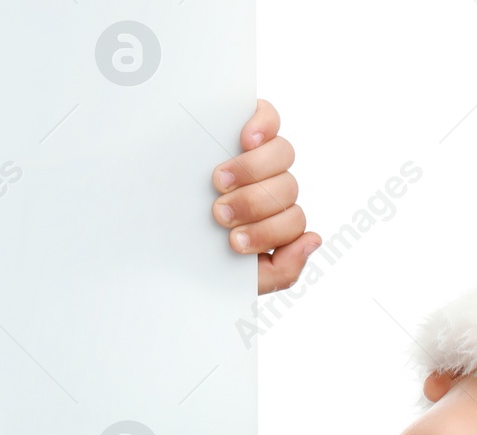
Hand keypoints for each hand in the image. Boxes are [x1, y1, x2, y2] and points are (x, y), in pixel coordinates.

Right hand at [212, 99, 319, 294]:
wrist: (164, 233)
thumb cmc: (203, 253)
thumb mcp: (243, 276)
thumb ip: (283, 270)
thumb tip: (313, 240)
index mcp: (276, 220)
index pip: (294, 222)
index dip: (269, 232)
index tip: (234, 241)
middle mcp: (274, 187)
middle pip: (287, 188)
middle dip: (253, 204)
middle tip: (220, 213)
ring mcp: (262, 156)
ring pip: (283, 154)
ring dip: (251, 170)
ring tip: (219, 181)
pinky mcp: (249, 128)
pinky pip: (270, 118)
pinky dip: (263, 125)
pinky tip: (246, 139)